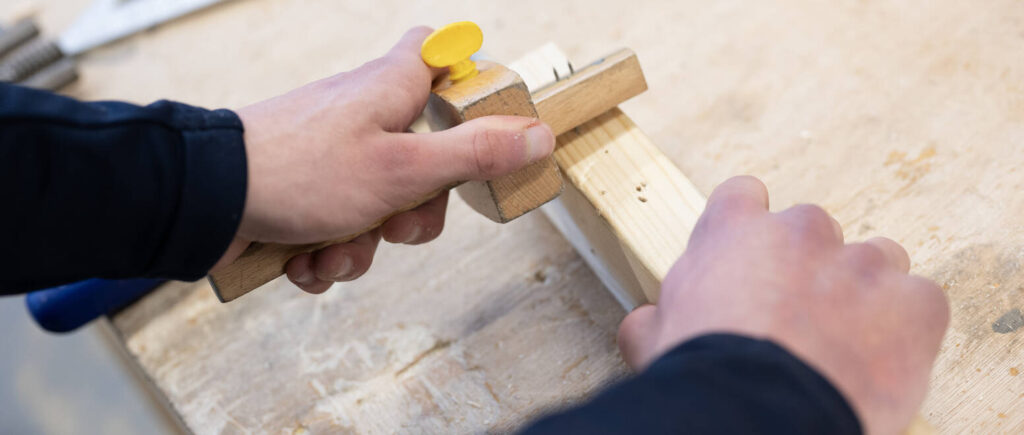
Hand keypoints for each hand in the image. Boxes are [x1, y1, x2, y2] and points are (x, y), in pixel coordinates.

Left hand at [211, 27, 554, 292]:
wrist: (205, 200)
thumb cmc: (300, 171)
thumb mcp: (405, 169)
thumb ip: (474, 154)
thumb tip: (538, 136)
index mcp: (393, 88)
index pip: (437, 50)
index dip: (466, 81)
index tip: (476, 125)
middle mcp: (363, 114)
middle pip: (423, 156)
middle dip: (414, 211)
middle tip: (395, 224)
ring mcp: (331, 154)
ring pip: (379, 205)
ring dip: (361, 245)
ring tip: (331, 249)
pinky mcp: (303, 191)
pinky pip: (338, 226)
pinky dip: (326, 251)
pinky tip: (305, 259)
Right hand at [617, 176, 948, 434]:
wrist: (761, 415)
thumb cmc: (706, 377)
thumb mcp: (656, 341)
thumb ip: (657, 316)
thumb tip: (645, 323)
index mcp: (733, 232)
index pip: (743, 196)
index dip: (748, 230)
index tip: (750, 260)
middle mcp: (801, 232)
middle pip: (813, 232)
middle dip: (808, 268)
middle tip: (798, 320)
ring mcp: (863, 263)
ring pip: (875, 259)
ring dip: (863, 291)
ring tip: (848, 342)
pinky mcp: (915, 302)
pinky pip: (919, 302)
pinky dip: (907, 328)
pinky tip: (882, 362)